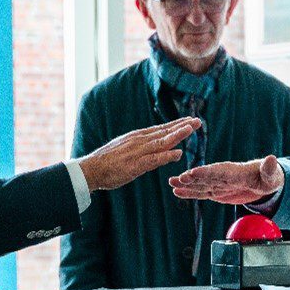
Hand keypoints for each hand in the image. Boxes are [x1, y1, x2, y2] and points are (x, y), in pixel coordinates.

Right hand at [78, 117, 200, 190]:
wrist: (90, 169)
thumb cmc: (108, 162)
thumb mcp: (127, 149)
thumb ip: (143, 148)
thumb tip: (157, 148)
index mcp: (138, 137)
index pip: (161, 129)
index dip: (177, 124)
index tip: (191, 120)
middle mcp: (139, 141)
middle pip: (165, 131)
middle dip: (182, 126)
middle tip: (198, 120)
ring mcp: (137, 152)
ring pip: (161, 141)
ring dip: (177, 134)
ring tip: (191, 128)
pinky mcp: (134, 165)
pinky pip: (153, 159)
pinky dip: (166, 156)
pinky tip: (178, 153)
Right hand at [168, 154, 284, 203]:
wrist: (264, 181)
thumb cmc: (269, 177)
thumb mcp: (271, 174)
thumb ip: (269, 168)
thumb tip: (272, 159)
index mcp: (235, 171)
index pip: (218, 171)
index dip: (206, 172)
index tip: (193, 172)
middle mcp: (223, 175)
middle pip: (205, 177)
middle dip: (191, 178)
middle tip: (176, 178)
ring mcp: (219, 183)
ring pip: (200, 185)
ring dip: (186, 185)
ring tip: (171, 184)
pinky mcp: (217, 191)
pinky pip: (202, 192)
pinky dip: (190, 193)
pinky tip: (177, 192)